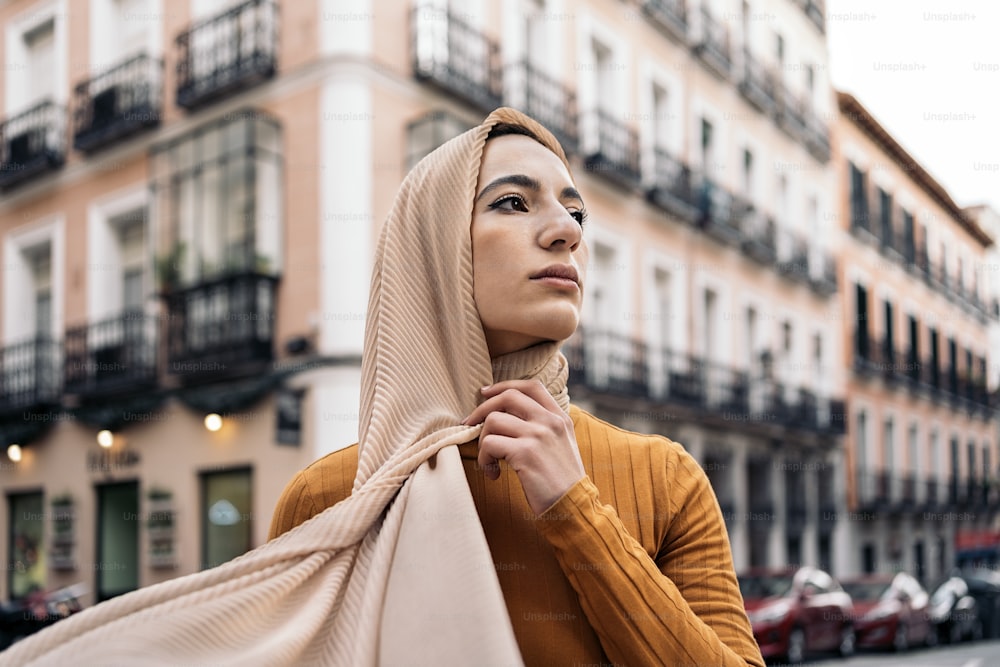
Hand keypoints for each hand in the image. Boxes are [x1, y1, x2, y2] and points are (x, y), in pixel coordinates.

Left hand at [462, 380, 585, 515]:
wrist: (574, 507)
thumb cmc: (562, 481)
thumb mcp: (562, 446)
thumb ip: (544, 427)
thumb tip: (508, 416)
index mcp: (560, 418)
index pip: (531, 386)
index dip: (503, 386)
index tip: (485, 394)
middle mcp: (550, 422)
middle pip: (508, 397)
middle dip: (482, 409)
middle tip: (469, 424)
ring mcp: (538, 435)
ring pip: (493, 420)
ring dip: (483, 442)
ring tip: (490, 462)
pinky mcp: (525, 453)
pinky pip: (489, 444)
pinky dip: (484, 460)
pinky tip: (493, 474)